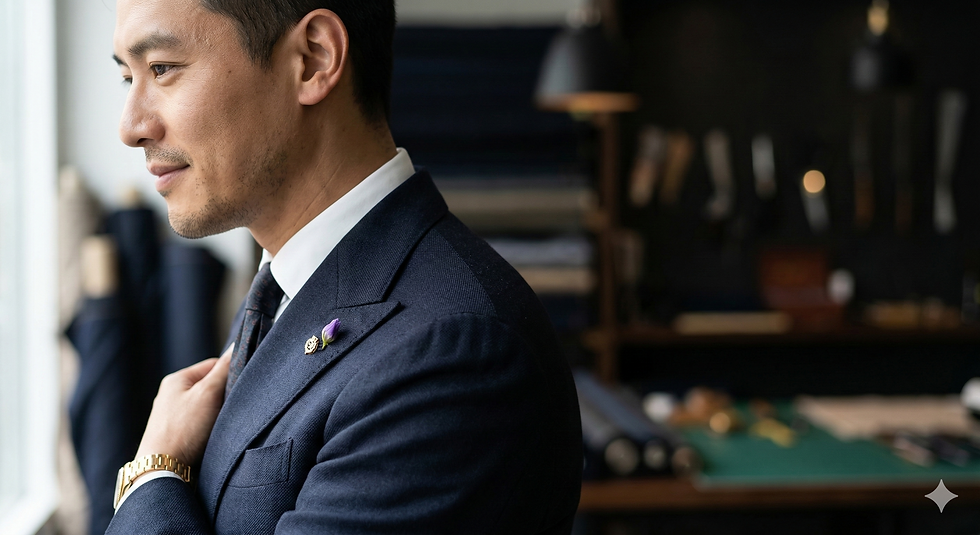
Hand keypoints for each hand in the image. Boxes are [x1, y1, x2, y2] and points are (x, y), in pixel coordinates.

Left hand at [134, 345, 232, 466]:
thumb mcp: (208, 393)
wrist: (161, 471)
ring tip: (223, 426)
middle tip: (234, 407)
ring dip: (218, 414)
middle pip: (210, 387)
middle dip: (225, 396)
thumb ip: (224, 369)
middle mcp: (171, 396)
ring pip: (206, 407)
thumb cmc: (184, 430)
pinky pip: (199, 425)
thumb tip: (237, 345)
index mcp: (177, 380)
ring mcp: (172, 417)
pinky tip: (214, 438)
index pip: (213, 365)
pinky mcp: (175, 436)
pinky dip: (209, 429)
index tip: (242, 386)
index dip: (231, 374)